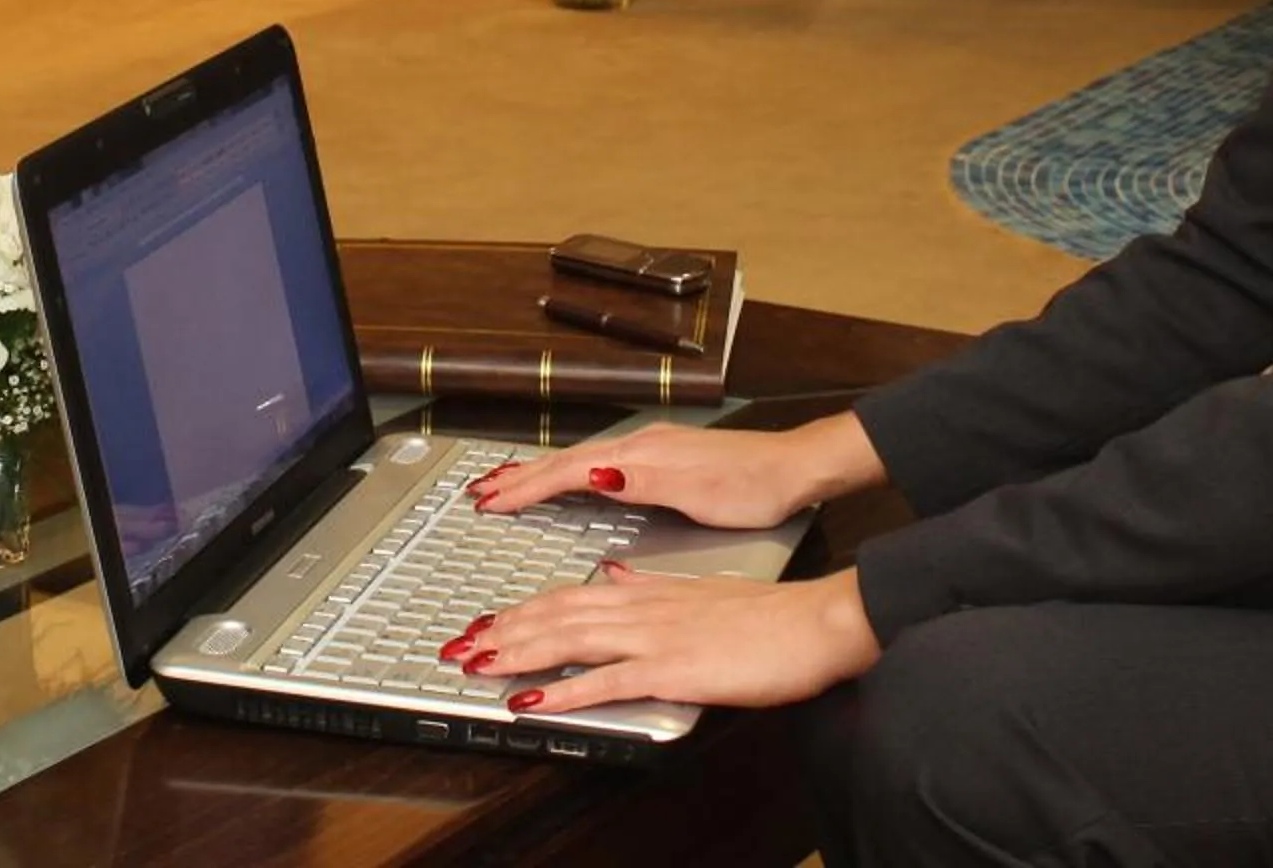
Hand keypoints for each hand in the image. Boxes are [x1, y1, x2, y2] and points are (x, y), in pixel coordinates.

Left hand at [442, 565, 879, 713]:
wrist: (814, 623)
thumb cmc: (768, 616)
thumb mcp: (701, 591)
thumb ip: (650, 584)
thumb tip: (612, 572)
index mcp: (648, 591)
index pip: (571, 594)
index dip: (524, 608)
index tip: (488, 619)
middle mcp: (642, 608)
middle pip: (557, 614)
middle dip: (503, 629)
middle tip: (458, 643)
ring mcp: (654, 637)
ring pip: (568, 639)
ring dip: (515, 652)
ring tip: (475, 662)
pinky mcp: (671, 669)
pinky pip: (604, 681)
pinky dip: (559, 689)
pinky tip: (527, 701)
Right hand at [464, 412, 881, 528]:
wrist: (795, 469)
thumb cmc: (753, 486)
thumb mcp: (697, 492)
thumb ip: (641, 482)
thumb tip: (592, 473)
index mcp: (642, 456)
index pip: (569, 470)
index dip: (526, 487)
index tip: (491, 501)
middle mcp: (641, 446)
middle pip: (567, 460)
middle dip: (521, 477)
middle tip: (481, 491)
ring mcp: (651, 451)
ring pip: (581, 461)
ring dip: (541, 475)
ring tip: (509, 486)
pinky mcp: (664, 461)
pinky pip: (600, 466)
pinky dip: (572, 474)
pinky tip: (572, 481)